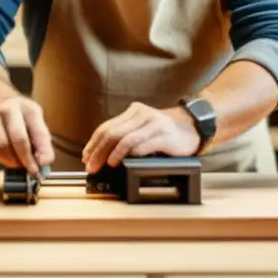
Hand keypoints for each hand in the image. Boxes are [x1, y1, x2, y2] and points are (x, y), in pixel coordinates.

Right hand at [0, 95, 54, 173]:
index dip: (41, 151)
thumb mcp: (35, 121)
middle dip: (25, 158)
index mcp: (25, 107)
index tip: (43, 166)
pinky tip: (5, 155)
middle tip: (31, 170)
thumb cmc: (19, 117)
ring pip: (1, 148)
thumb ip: (42, 142)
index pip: (35, 131)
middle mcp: (5, 110)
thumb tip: (45, 163)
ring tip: (18, 161)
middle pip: (17, 138)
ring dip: (12, 160)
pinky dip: (0, 159)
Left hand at [81, 102, 199, 173]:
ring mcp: (154, 124)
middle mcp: (142, 114)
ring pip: (126, 138)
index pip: (106, 127)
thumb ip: (125, 135)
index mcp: (133, 112)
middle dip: (99, 151)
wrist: (192, 128)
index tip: (86, 157)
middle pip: (113, 132)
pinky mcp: (164, 135)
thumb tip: (101, 154)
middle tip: (92, 165)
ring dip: (113, 153)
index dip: (93, 143)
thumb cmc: (164, 132)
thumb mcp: (142, 129)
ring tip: (107, 165)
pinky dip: (132, 154)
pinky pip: (144, 144)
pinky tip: (125, 161)